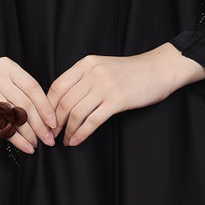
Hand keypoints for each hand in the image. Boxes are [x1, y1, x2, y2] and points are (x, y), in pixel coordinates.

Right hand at [0, 56, 57, 153]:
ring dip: (29, 133)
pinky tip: (23, 145)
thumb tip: (41, 111)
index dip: (46, 107)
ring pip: (14, 116)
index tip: (53, 122)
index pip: (33, 88)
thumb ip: (18, 85)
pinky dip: (14, 137)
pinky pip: (0, 124)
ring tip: (37, 144)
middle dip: (40, 124)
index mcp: (8, 67)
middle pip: (26, 104)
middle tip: (49, 139)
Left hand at [48, 42, 204, 145]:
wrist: (160, 69)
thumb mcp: (103, 67)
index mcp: (85, 64)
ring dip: (67, 131)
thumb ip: (84, 79)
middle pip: (64, 102)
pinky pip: (92, 121)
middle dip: (54, 122)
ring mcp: (105, 86)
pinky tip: (76, 141)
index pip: (57, 86)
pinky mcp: (117, 101)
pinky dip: (81, 134)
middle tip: (50, 135)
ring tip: (64, 140)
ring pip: (76, 113)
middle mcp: (92, 73)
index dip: (47, 106)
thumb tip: (62, 101)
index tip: (45, 120)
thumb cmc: (132, 72)